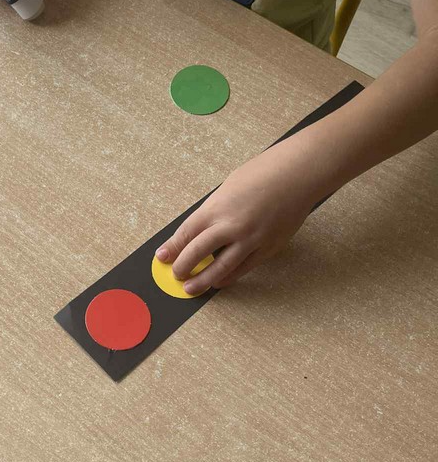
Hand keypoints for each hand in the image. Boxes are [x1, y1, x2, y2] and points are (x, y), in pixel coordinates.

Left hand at [154, 139, 323, 294]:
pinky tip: (219, 281)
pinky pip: (244, 268)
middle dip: (183, 266)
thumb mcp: (228, 188)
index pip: (186, 234)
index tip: (163, 257)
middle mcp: (231, 226)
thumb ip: (213, 211)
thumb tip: (198, 231)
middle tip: (177, 274)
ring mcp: (251, 239)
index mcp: (217, 208)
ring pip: (221, 268)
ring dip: (203, 280)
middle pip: (198, 253)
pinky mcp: (268, 248)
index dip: (172, 248)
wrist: (298, 174)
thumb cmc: (263, 174)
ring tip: (191, 288)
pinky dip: (229, 277)